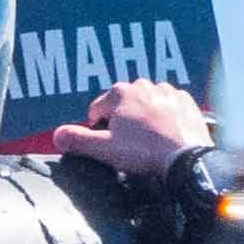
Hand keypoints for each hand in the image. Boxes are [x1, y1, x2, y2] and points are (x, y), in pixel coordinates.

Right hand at [41, 79, 214, 181]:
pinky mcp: (187, 101)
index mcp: (120, 92)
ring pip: (146, 103)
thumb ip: (77, 140)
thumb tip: (56, 136)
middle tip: (128, 144)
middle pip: (121, 104)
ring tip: (147, 140)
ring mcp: (168, 92)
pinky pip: (169, 106)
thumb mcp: (104, 149)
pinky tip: (165, 134)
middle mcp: (144, 85)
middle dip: (121, 120)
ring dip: (143, 117)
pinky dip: (165, 117)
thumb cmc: (144, 152)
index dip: (97, 129)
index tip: (108, 144)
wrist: (187, 158)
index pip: (96, 109)